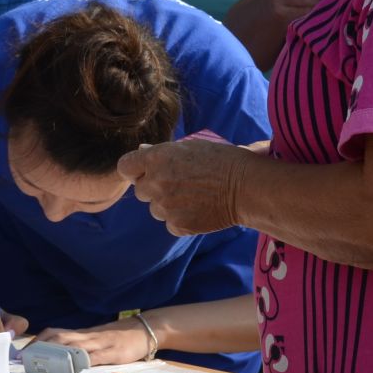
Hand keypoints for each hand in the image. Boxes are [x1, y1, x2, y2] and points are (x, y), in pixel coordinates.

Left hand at [32, 321, 154, 366]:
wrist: (145, 329)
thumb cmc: (118, 337)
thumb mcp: (97, 339)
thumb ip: (81, 346)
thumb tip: (59, 356)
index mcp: (83, 334)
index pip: (56, 332)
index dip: (39, 340)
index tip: (24, 351)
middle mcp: (88, 336)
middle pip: (61, 337)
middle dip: (43, 347)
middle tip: (27, 358)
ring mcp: (101, 343)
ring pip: (76, 345)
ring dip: (59, 353)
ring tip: (44, 363)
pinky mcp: (114, 352)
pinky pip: (98, 357)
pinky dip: (86, 362)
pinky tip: (77, 369)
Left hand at [118, 140, 251, 235]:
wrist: (247, 187)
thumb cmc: (223, 161)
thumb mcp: (190, 147)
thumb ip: (162, 152)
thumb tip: (141, 151)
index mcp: (158, 158)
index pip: (125, 166)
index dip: (134, 170)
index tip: (144, 172)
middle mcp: (157, 182)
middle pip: (140, 191)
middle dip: (154, 188)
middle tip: (179, 184)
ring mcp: (166, 206)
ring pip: (155, 209)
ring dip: (168, 205)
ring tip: (193, 196)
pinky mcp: (178, 225)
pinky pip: (170, 224)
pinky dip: (182, 220)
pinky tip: (200, 209)